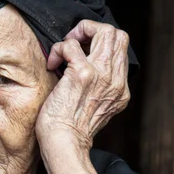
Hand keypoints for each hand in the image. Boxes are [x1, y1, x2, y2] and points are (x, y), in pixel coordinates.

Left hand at [35, 19, 129, 150]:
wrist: (64, 143)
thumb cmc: (70, 128)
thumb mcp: (96, 108)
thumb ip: (99, 88)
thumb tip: (82, 67)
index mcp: (120, 89)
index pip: (121, 49)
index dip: (100, 42)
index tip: (82, 51)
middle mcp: (115, 80)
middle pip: (118, 34)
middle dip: (92, 31)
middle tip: (74, 44)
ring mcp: (101, 75)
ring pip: (104, 31)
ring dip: (79, 33)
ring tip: (65, 51)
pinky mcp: (82, 74)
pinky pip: (71, 45)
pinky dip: (59, 49)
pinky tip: (53, 65)